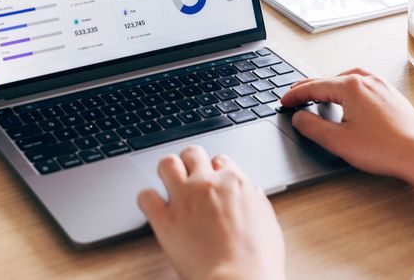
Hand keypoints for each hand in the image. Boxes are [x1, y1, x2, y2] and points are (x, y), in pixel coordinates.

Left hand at [138, 146, 285, 279]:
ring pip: (167, 163)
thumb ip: (253, 201)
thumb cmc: (257, 261)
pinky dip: (148, 199)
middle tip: (189, 177)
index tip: (212, 180)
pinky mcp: (165, 220)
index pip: (219, 160)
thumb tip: (249, 193)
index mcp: (235, 183)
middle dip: (190, 163)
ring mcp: (184, 199)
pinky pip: (146, 196)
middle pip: (192, 153)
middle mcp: (208, 184)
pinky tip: (154, 206)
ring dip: (168, 172)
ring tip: (170, 184)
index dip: (214, 170)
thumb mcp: (266, 221)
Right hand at [280, 69, 413, 179]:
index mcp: (350, 87)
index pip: (314, 87)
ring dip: (329, 84)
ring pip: (347, 79)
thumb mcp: (337, 141)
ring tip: (318, 93)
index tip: (284, 101)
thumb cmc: (384, 149)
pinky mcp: (392, 95)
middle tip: (294, 95)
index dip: (295, 95)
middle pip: (329, 80)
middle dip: (309, 88)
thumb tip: (299, 117)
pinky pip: (363, 84)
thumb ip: (312, 127)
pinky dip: (347, 87)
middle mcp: (366, 80)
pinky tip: (346, 98)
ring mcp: (382, 86)